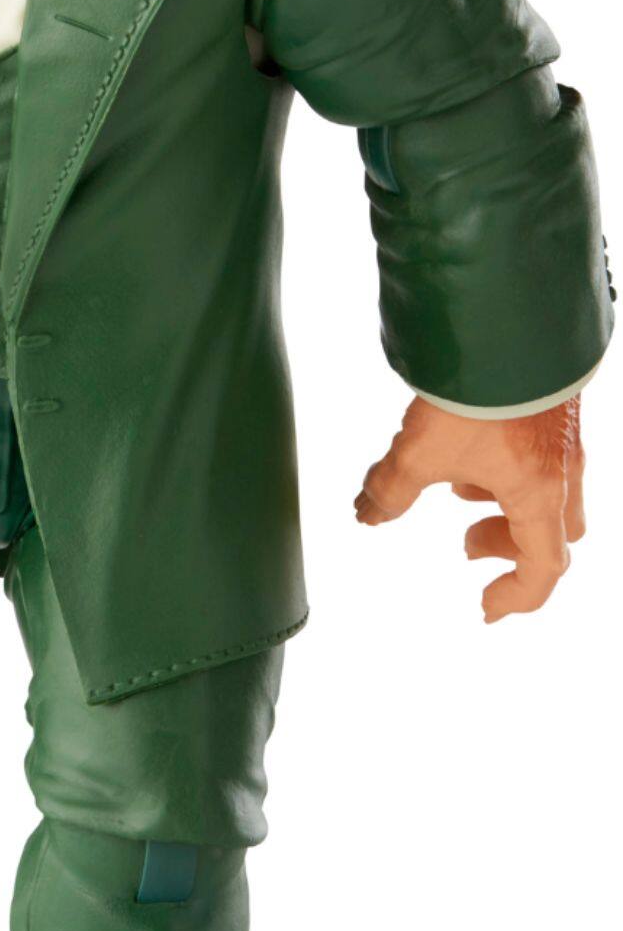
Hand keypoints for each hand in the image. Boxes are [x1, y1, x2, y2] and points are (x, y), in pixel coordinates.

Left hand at [355, 395, 585, 621]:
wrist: (510, 322)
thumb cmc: (475, 394)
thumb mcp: (418, 452)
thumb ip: (390, 491)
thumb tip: (366, 516)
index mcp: (539, 496)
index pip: (544, 570)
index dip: (516, 598)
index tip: (484, 608)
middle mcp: (562, 472)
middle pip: (554, 534)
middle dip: (511, 548)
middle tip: (466, 545)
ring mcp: (564, 441)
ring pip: (547, 494)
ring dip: (504, 504)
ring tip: (455, 487)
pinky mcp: (555, 411)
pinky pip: (540, 459)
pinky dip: (506, 469)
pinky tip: (466, 446)